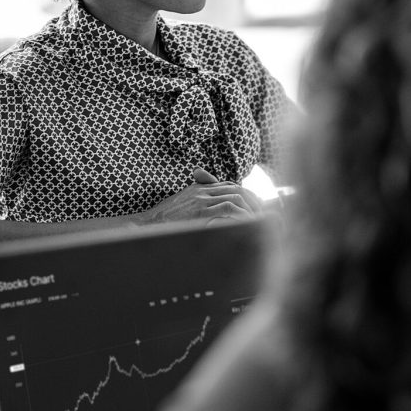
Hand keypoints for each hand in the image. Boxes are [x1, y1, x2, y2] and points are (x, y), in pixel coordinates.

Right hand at [138, 167, 262, 225]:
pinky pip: (228, 209)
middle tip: (263, 213)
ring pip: (236, 196)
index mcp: (199, 188)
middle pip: (237, 189)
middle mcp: (202, 191)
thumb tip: (218, 213)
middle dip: (253, 201)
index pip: (230, 185)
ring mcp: (201, 200)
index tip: (256, 205)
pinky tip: (248, 224)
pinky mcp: (200, 211)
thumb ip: (198, 204)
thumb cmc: (163, 220)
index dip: (246, 194)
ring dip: (250, 208)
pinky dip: (241, 215)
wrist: (147, 225)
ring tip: (258, 221)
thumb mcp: (182, 207)